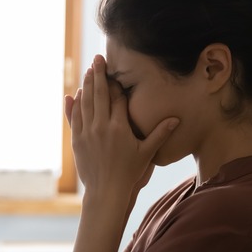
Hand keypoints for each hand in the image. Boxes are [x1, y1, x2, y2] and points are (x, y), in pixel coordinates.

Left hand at [63, 55, 178, 206]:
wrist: (106, 192)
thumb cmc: (129, 173)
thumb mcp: (147, 152)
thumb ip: (160, 133)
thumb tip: (176, 119)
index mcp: (119, 127)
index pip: (117, 98)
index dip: (117, 84)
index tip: (117, 70)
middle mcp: (101, 127)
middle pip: (99, 94)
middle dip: (99, 74)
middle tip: (98, 58)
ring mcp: (87, 133)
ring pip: (85, 102)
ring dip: (87, 85)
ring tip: (89, 71)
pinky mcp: (77, 140)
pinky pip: (75, 117)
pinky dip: (75, 104)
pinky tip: (75, 94)